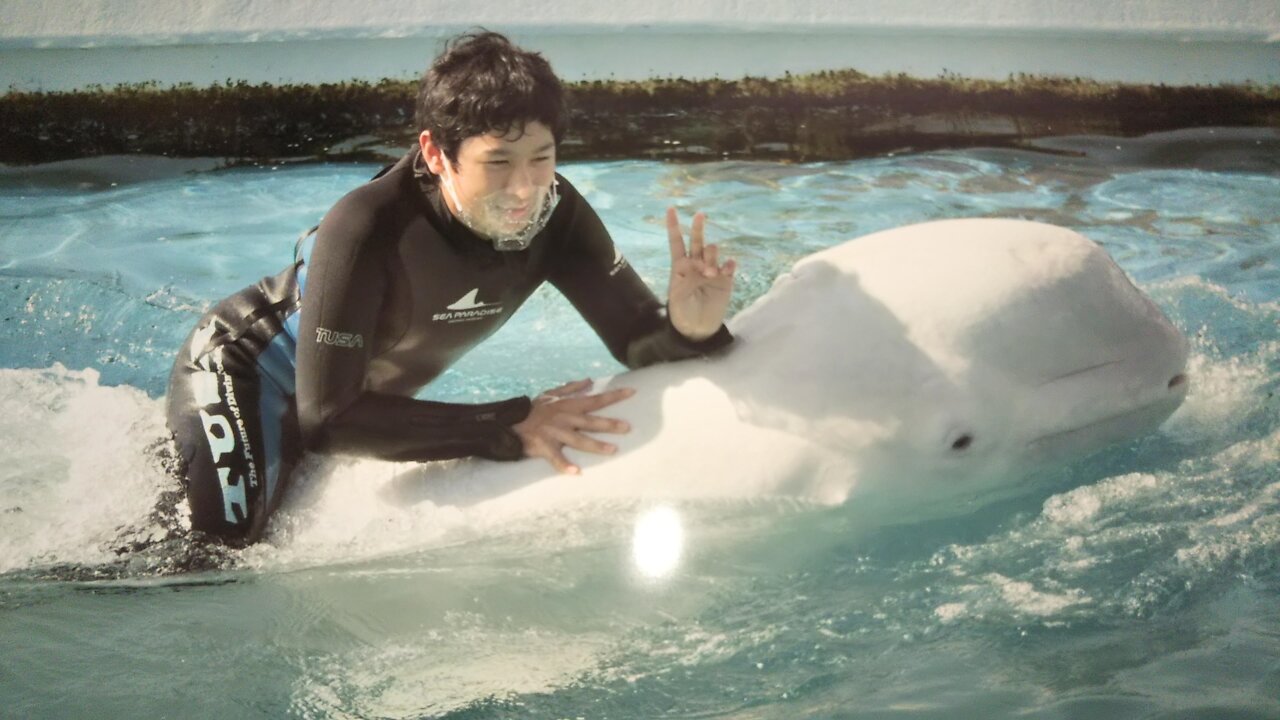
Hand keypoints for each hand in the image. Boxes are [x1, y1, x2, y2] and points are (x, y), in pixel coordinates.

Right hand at [512, 379, 634, 473]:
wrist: (509, 424)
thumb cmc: (532, 410)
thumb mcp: (550, 394)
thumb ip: (571, 388)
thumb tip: (588, 380)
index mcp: (567, 406)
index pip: (594, 399)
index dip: (613, 395)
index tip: (632, 392)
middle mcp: (563, 418)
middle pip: (590, 421)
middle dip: (609, 424)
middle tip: (627, 427)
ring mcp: (554, 433)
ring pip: (578, 439)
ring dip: (595, 445)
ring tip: (613, 450)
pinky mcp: (543, 447)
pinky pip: (555, 458)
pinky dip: (564, 465)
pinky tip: (576, 472)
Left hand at [666, 207, 735, 340]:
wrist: (697, 329)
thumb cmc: (682, 313)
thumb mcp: (677, 298)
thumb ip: (686, 280)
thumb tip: (699, 265)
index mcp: (680, 267)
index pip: (676, 243)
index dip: (673, 226)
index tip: (671, 209)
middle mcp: (696, 265)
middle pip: (697, 242)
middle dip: (697, 228)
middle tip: (700, 215)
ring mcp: (711, 271)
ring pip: (712, 253)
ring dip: (711, 255)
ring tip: (710, 270)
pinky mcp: (725, 280)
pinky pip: (728, 267)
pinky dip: (728, 264)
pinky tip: (727, 267)